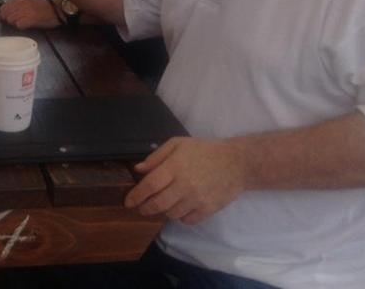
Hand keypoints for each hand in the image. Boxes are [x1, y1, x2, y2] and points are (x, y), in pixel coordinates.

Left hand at [0, 0, 60, 29]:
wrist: (56, 11)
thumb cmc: (43, 8)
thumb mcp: (28, 1)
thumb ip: (16, 5)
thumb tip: (4, 12)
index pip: (3, 7)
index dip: (4, 14)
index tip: (7, 17)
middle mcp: (22, 3)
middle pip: (5, 15)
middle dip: (8, 20)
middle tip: (14, 22)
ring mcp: (26, 11)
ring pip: (10, 20)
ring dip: (14, 24)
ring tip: (21, 23)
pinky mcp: (31, 19)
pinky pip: (18, 25)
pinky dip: (20, 27)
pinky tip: (25, 25)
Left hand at [125, 137, 247, 224]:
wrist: (236, 162)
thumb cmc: (203, 150)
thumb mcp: (177, 144)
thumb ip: (156, 157)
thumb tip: (138, 169)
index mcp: (175, 167)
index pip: (149, 186)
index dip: (135, 196)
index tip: (127, 202)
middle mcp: (184, 185)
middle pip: (157, 204)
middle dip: (144, 208)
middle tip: (140, 208)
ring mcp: (197, 199)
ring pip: (171, 214)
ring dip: (162, 212)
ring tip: (161, 205)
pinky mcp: (208, 209)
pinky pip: (187, 220)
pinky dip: (180, 217)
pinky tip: (179, 209)